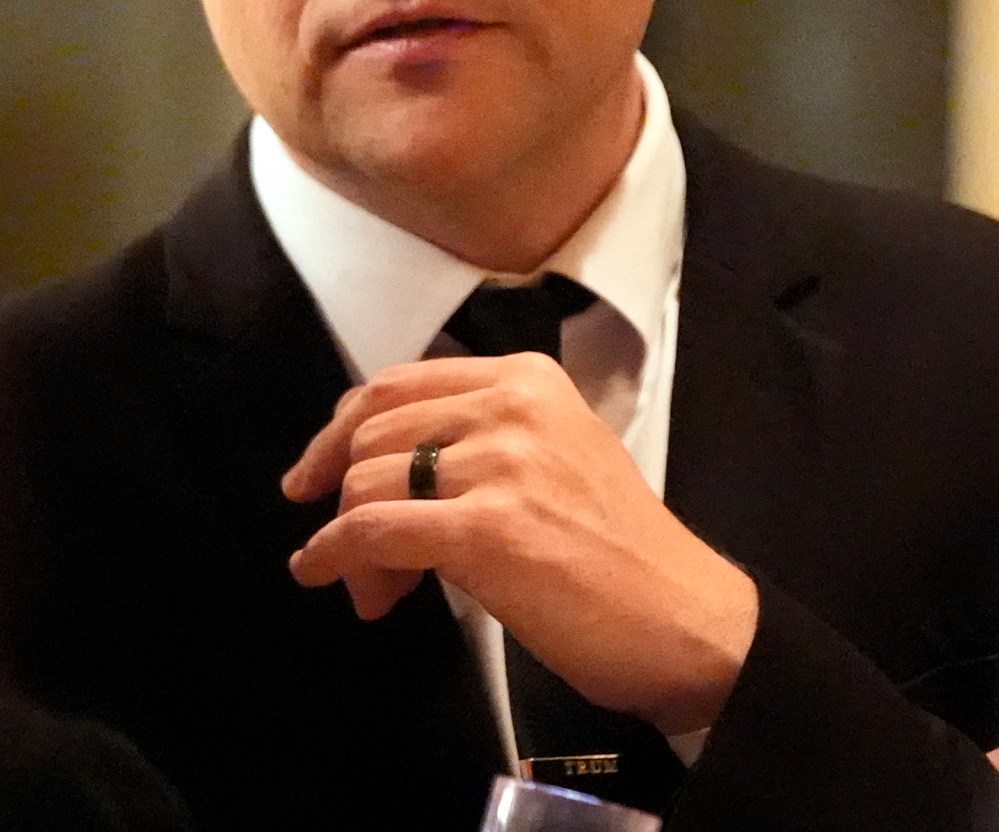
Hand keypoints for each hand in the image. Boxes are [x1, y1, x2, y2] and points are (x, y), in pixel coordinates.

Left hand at [281, 352, 758, 734]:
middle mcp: (513, 406)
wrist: (684, 620)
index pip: (396, 386)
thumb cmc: (620, 555)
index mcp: (528, 379)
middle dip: (343, 497)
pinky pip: (372, 532)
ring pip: (365, 484)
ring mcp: (502, 464)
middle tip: (358, 557)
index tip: (314, 473)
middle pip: (371, 434)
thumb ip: (478, 443)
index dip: (339, 432)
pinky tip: (330, 579)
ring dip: (350, 545)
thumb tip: (377, 474)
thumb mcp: (556, 458)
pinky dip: (335, 558)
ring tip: (379, 591)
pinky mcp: (488, 529)